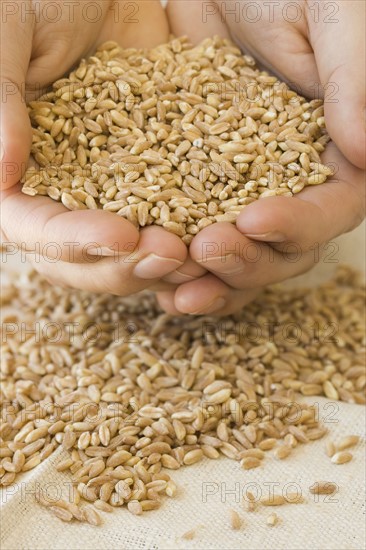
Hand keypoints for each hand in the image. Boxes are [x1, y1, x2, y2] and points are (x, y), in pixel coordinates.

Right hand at [1, 0, 187, 293]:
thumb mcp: (10, 31)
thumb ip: (0, 101)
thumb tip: (3, 177)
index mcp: (14, 171)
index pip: (32, 227)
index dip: (74, 240)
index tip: (120, 236)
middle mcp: (61, 191)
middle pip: (83, 257)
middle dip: (127, 264)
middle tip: (173, 253)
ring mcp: (108, 189)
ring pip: (129, 250)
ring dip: (164, 261)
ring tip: (203, 253)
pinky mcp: (151, 176)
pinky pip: (169, 215)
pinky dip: (192, 231)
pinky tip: (224, 232)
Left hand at [158, 0, 364, 314]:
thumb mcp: (329, 15)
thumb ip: (351, 80)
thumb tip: (364, 151)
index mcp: (337, 154)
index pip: (333, 209)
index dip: (298, 224)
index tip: (255, 219)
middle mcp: (295, 184)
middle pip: (285, 249)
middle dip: (247, 259)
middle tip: (206, 249)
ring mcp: (246, 192)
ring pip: (242, 255)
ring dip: (212, 279)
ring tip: (177, 292)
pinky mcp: (201, 190)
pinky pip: (196, 237)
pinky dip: (180, 265)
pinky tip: (158, 281)